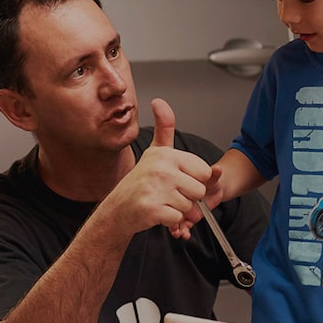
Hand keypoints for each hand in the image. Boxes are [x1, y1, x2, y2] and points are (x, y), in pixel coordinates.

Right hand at [99, 99, 211, 238]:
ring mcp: (156, 190)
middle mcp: (161, 169)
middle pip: (199, 191)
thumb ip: (164, 127)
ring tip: (161, 202)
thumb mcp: (155, 152)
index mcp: (166, 155)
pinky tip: (156, 213)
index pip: (204, 172)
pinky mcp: (152, 209)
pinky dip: (170, 221)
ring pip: (189, 207)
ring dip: (178, 210)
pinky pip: (178, 219)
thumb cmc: (140, 182)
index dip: (194, 180)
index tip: (177, 180)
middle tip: (168, 194)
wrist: (118, 209)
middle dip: (188, 198)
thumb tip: (159, 102)